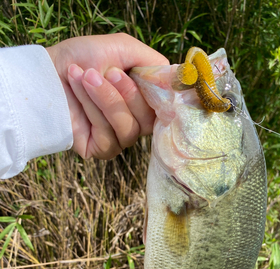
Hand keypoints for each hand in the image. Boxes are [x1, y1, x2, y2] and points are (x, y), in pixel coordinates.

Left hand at [46, 34, 168, 159]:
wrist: (45, 72)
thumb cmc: (81, 58)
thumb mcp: (122, 49)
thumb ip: (153, 62)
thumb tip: (177, 80)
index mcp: (143, 101)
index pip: (167, 109)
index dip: (163, 99)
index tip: (150, 80)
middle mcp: (134, 122)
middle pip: (150, 122)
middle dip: (128, 95)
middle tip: (108, 72)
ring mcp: (118, 138)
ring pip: (129, 130)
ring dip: (106, 100)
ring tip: (84, 76)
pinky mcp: (101, 150)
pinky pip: (109, 138)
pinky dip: (92, 110)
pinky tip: (77, 90)